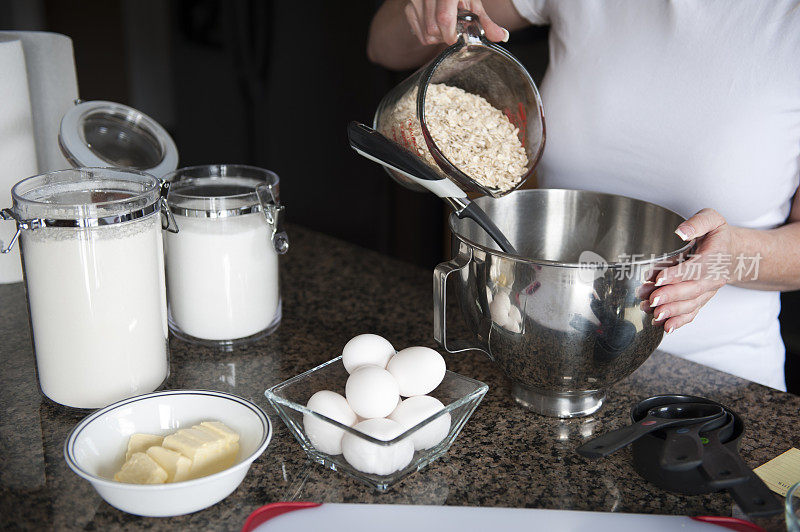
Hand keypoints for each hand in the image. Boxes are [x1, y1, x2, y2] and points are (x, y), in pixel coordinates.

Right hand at [404, 0, 508, 45]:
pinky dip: (429, 35)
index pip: (444, 19)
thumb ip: (485, 21)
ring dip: (439, 37)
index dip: (452, 34)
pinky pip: (419, 33)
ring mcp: (415, 1)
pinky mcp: (409, 9)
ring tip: (447, 26)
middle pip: (434, 29)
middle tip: (455, 29)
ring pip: (426, 34)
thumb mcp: (474, 3)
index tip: (458, 37)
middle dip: (446, 36)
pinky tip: (437, 25)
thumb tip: (501, 36)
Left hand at [649, 208, 736, 332]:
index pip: (695, 268)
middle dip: (671, 296)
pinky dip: (679, 322)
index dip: (677, 274)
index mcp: (714, 257)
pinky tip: (665, 327)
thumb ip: (697, 223)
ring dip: (672, 311)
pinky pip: (692, 312)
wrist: (733, 252)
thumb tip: (681, 232)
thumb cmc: (717, 235)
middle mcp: (712, 277)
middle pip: (692, 290)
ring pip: (691, 304)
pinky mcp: (701, 299)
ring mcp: (707, 291)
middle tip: (651, 300)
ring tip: (653, 314)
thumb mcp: (711, 219)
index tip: (659, 279)